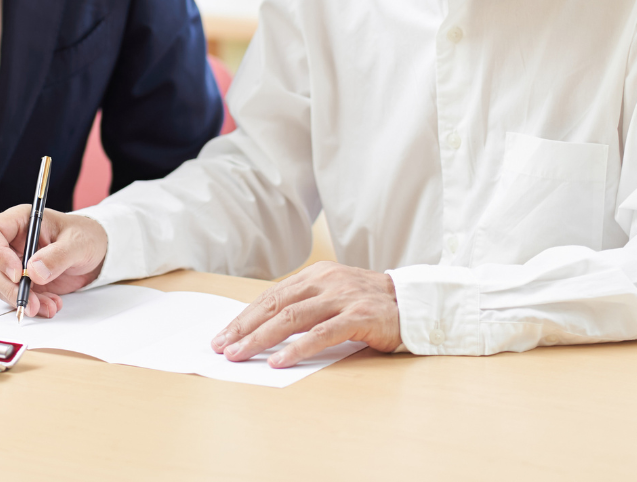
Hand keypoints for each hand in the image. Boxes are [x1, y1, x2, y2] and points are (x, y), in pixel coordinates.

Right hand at [0, 205, 107, 317]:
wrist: (98, 252)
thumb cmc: (87, 236)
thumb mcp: (78, 242)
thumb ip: (57, 255)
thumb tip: (34, 271)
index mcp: (21, 221)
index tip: (17, 274)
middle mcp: (13, 241)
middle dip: (9, 287)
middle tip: (30, 302)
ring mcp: (15, 261)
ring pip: (0, 284)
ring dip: (22, 299)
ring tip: (49, 305)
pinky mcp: (22, 281)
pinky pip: (15, 295)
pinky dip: (31, 305)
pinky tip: (50, 305)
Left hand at [210, 261, 401, 366]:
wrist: (413, 303)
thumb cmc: (368, 304)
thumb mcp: (333, 296)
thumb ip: (306, 305)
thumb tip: (266, 328)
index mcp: (315, 275)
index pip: (271, 296)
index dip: (245, 316)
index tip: (224, 335)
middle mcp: (324, 281)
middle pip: (275, 304)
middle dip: (245, 327)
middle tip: (223, 347)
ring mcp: (341, 297)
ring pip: (292, 317)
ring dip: (262, 338)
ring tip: (242, 354)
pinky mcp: (358, 317)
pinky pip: (322, 333)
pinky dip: (298, 348)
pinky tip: (280, 360)